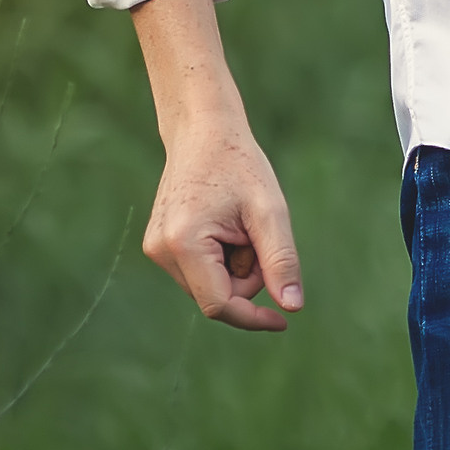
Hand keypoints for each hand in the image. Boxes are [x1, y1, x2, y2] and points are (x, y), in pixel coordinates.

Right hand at [132, 0, 302, 331]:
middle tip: (259, 232)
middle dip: (247, 275)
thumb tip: (293, 308)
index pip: (220, 305)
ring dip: (235, 265)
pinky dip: (221, 256)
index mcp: (183, 244)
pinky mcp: (159, 243)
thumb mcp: (269, 210)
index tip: (284, 320)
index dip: (254, 316)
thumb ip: (280, 260)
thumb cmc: (240, 164)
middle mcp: (161, 251)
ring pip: (209, 284)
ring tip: (239, 222)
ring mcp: (156, 248)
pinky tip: (224, 222)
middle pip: (217, 296)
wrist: (204, 128)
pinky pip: (199, 270)